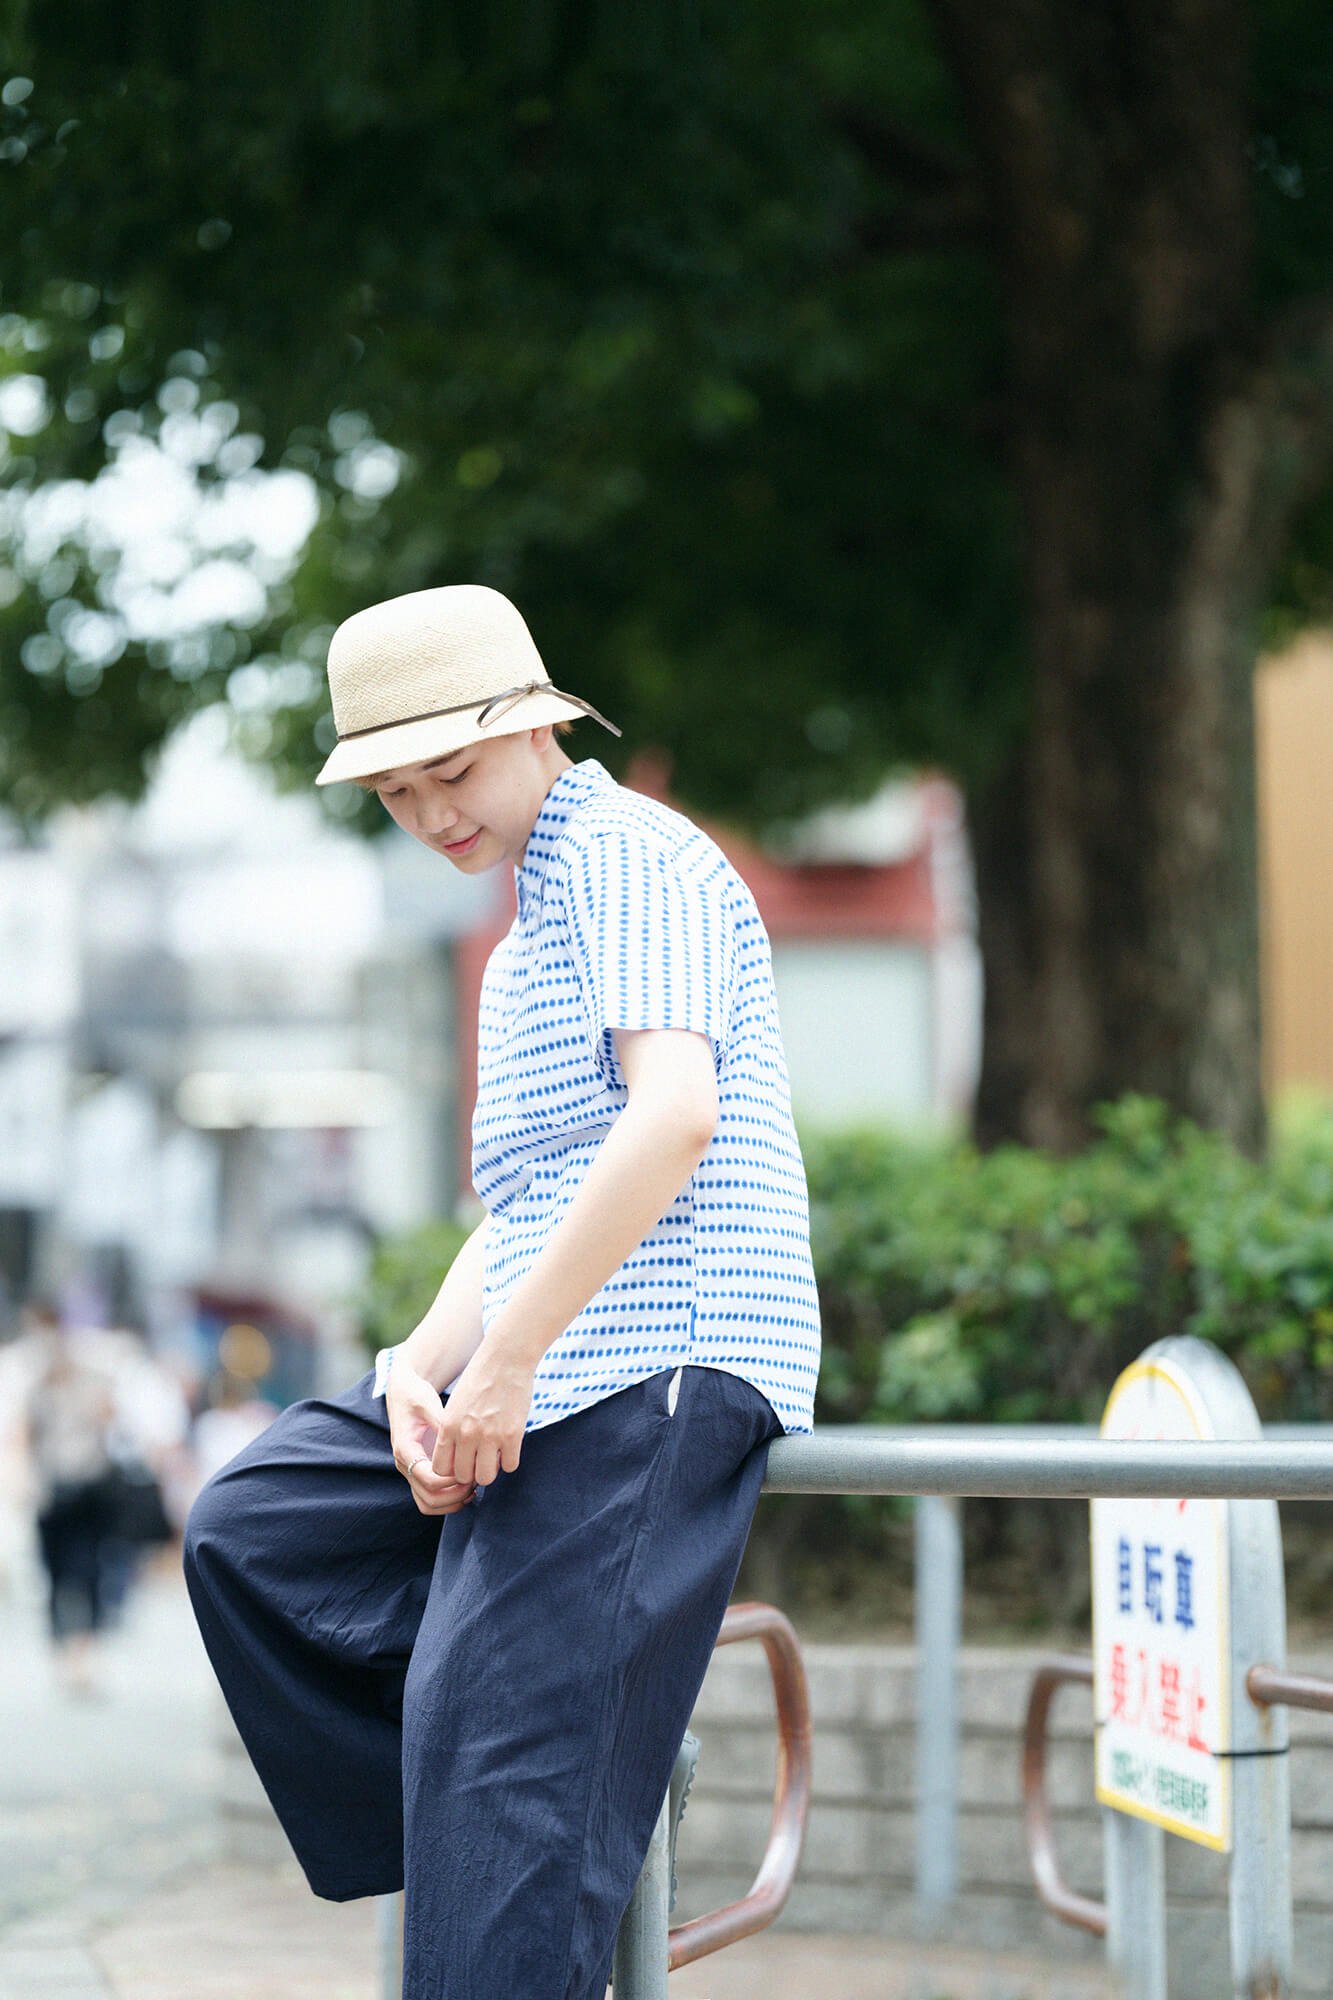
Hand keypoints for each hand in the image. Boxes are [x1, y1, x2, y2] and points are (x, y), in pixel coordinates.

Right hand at [385, 1354, 476, 1516]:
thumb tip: (461, 1438)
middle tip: (476, 1482)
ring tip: (473, 1490)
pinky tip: (466, 1491)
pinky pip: (429, 1499)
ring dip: (451, 1503)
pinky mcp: (417, 1473)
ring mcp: (410, 1472)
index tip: (470, 1470)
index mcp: (405, 1449)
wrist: (402, 1393)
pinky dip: (447, 1502)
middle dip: (455, 1495)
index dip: (451, 1480)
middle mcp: (404, 1465)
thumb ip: (443, 1422)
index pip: (428, 1478)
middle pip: (428, 1498)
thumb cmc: (416, 1396)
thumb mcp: (429, 1403)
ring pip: (428, 1504)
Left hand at [433, 1341, 533, 1487]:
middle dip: (472, 1472)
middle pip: (463, 1476)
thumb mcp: (456, 1404)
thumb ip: (453, 1431)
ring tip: (495, 1455)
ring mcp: (490, 1436)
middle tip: (480, 1460)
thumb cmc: (481, 1378)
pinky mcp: (513, 1435)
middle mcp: (466, 1434)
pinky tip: (510, 1447)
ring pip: (486, 1477)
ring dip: (491, 1470)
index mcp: (448, 1426)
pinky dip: (510, 1461)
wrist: (506, 1358)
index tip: (462, 1462)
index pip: (441, 1469)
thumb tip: (458, 1458)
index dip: (452, 1470)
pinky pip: (510, 1466)